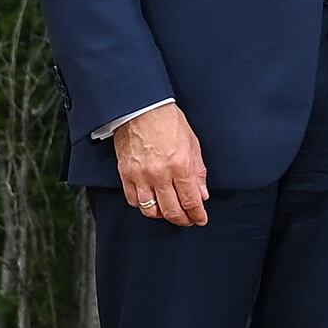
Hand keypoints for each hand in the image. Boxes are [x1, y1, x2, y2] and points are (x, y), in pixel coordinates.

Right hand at [112, 104, 210, 226]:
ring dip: (162, 215)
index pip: (191, 200)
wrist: (141, 107)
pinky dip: (143, 206)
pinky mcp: (126, 174)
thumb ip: (198, 171)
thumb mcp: (192, 143)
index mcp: (180, 165)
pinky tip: (150, 202)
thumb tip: (201, 193)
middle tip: (188, 220)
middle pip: (172, 211)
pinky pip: (133, 200)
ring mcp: (141, 176)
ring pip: (150, 210)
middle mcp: (160, 174)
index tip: (200, 219)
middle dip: (183, 220)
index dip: (197, 214)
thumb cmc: (167, 120)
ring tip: (169, 212)